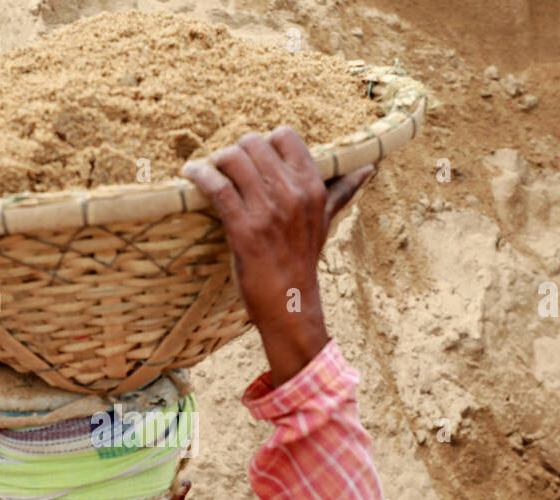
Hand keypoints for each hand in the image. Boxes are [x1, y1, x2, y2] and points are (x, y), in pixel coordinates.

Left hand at [180, 127, 375, 333]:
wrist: (290, 303)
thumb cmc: (302, 260)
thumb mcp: (325, 221)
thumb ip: (342, 191)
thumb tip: (369, 169)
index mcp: (312, 187)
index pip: (285, 136)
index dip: (263, 142)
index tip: (252, 159)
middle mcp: (293, 193)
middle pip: (254, 144)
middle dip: (234, 152)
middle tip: (225, 167)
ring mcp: (269, 211)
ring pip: (234, 159)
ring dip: (214, 161)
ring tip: (208, 170)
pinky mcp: (245, 229)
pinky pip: (217, 187)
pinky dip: (199, 175)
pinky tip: (190, 174)